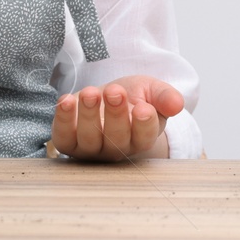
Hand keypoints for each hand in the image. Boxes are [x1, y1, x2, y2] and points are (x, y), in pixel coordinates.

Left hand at [51, 75, 184, 160]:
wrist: (105, 98)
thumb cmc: (132, 98)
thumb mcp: (152, 91)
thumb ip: (165, 97)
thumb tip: (177, 104)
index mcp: (141, 138)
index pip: (144, 137)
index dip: (143, 124)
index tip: (143, 107)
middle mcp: (117, 148)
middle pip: (116, 139)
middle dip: (115, 115)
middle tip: (115, 91)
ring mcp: (91, 148)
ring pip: (90, 139)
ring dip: (88, 115)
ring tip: (91, 92)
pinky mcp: (68, 142)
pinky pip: (63, 137)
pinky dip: (62, 120)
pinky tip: (66, 100)